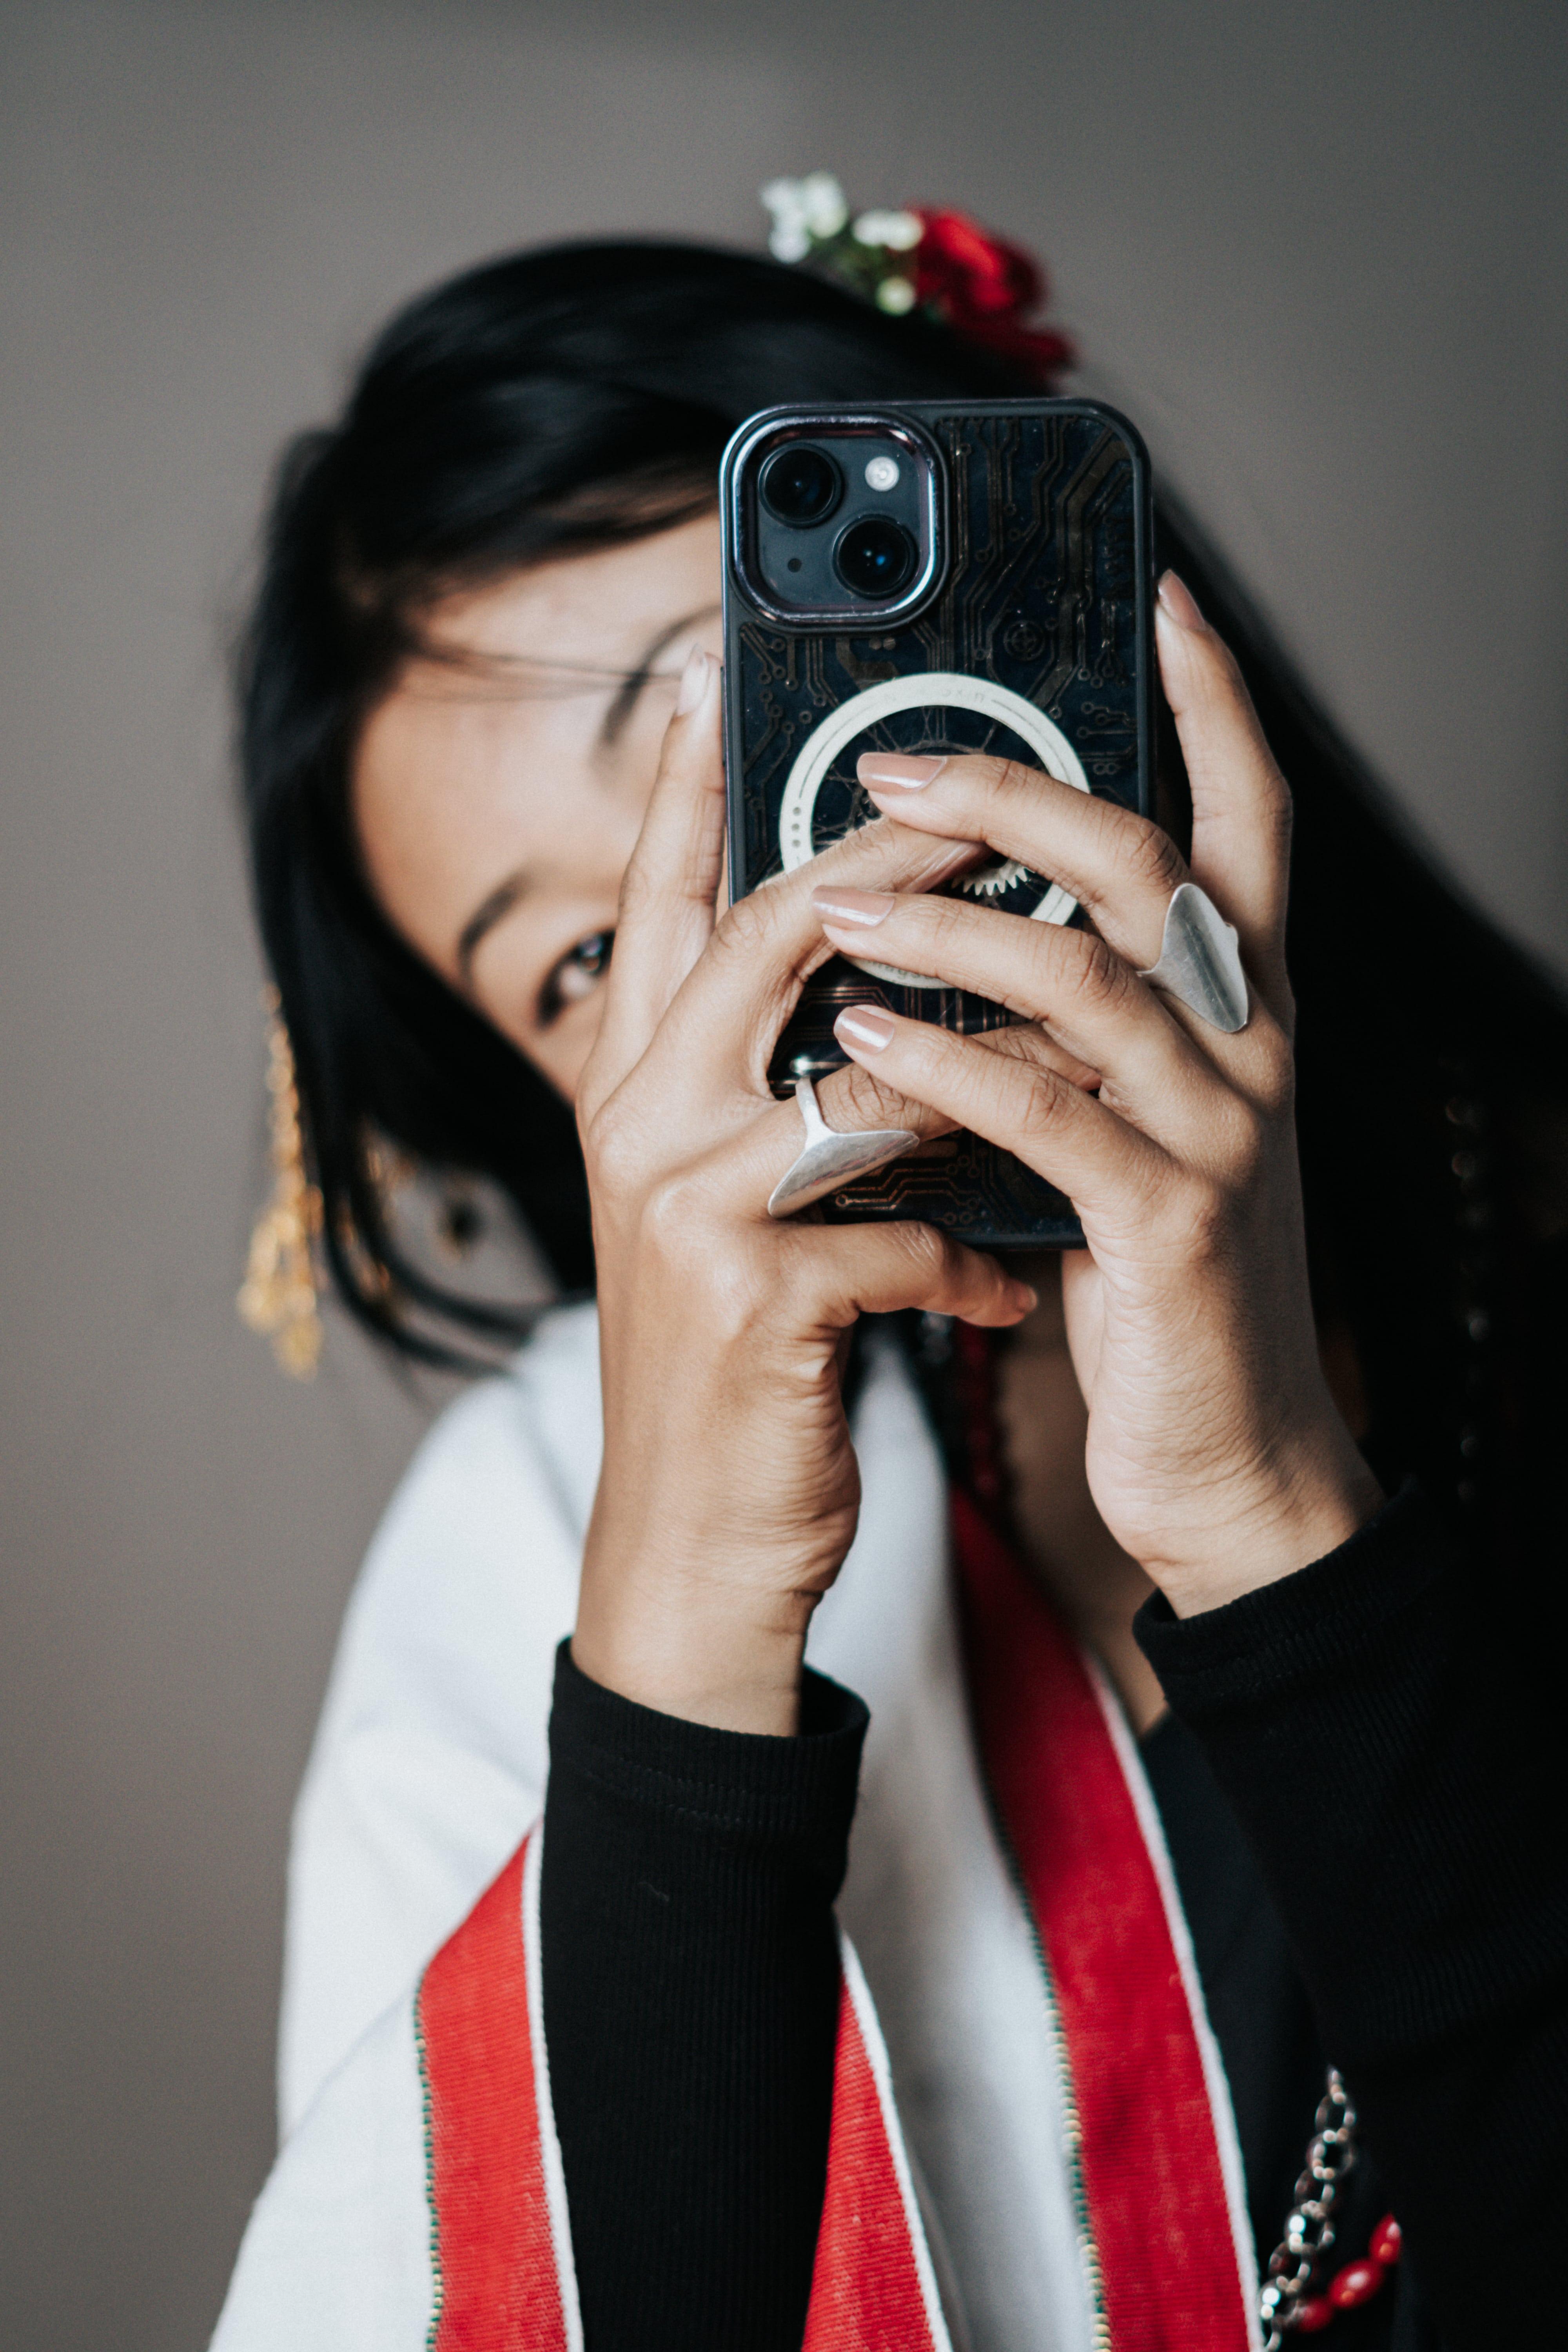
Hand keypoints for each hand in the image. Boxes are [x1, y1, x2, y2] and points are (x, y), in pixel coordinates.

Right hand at [572, 650, 1036, 1731]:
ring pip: (860, 1080)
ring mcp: (687, 1209)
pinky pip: (903, 1234)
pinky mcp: (756, 1299)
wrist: (688, 1536)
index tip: (714, 679)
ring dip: (983, 1072)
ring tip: (1076, 1060)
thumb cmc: (733, 1354)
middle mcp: (641, 1125)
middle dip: (884, 862)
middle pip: (764, 942)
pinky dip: (972, 1261)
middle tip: (981, 795)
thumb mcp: (726, 1202)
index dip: (682, 790)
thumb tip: (872, 981)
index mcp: (633, 1089)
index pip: (656, 905)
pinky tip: (1005, 1298)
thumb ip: (771, 1089)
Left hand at [819, 574, 1381, 1616]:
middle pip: (1152, 867)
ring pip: (1092, 980)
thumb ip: (1078, 1019)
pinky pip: (1050, 1116)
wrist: (1228, 1453)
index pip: (1246, 818)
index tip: (1161, 597)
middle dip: (1023, 793)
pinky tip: (862, 1039)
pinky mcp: (1171, 1224)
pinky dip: (948, 1068)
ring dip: (956, 924)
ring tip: (836, 895)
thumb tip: (965, 913)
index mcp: (1238, 1006)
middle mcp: (1249, 1045)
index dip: (1219, 702)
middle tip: (894, 758)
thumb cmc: (1153, 1270)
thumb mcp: (1127, 1114)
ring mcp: (1221, 1132)